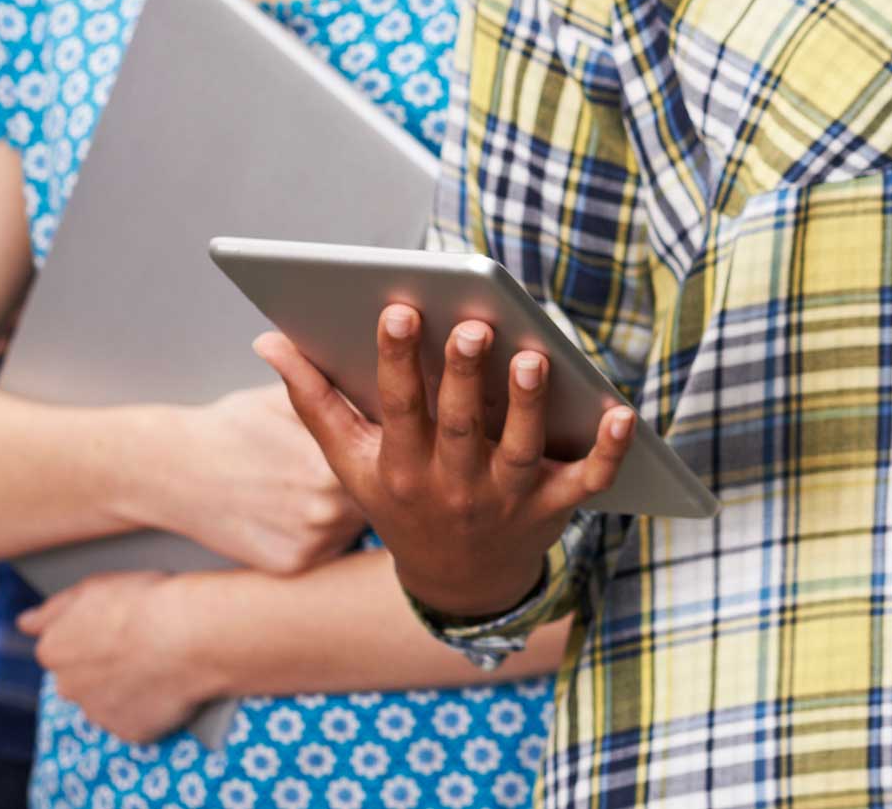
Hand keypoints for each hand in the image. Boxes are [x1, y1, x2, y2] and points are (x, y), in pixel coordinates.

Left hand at [18, 572, 218, 742]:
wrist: (190, 634)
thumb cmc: (144, 602)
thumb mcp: (93, 587)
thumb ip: (53, 609)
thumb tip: (23, 623)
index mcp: (53, 650)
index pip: (60, 649)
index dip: (91, 636)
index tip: (116, 627)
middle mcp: (67, 687)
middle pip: (81, 680)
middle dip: (103, 668)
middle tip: (138, 645)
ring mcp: (99, 713)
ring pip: (108, 702)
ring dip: (125, 689)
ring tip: (159, 664)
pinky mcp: (130, 732)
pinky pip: (138, 721)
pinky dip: (149, 708)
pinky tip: (168, 686)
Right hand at [163, 385, 365, 575]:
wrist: (173, 473)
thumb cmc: (231, 428)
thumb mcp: (281, 399)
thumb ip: (333, 391)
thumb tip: (373, 366)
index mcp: (330, 463)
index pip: (385, 456)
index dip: (382, 447)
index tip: (379, 440)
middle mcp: (326, 510)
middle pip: (372, 492)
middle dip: (367, 478)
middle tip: (339, 462)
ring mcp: (311, 542)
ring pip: (351, 520)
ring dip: (344, 505)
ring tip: (310, 483)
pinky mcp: (295, 564)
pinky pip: (327, 545)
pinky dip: (318, 529)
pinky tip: (294, 508)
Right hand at [256, 305, 630, 617]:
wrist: (456, 582)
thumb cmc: (400, 499)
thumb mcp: (351, 462)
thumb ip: (315, 399)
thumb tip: (270, 338)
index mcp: (402, 466)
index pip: (399, 407)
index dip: (398, 360)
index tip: (398, 310)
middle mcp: (454, 484)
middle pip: (461, 426)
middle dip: (466, 377)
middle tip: (473, 326)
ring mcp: (507, 499)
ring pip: (520, 450)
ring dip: (529, 406)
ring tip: (534, 357)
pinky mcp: (554, 508)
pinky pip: (585, 480)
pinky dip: (607, 451)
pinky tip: (622, 413)